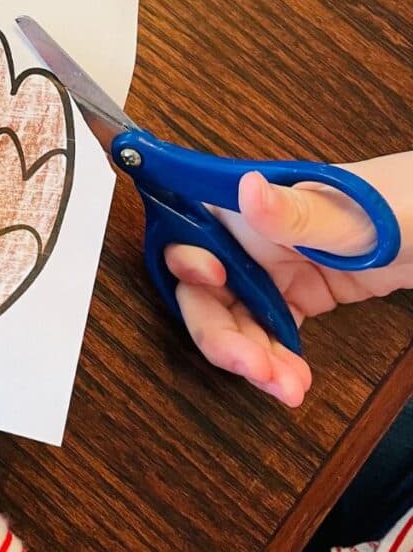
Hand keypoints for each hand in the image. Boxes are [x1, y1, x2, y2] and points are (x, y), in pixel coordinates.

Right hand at [165, 151, 412, 406]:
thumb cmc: (405, 205)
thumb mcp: (353, 214)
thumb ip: (297, 211)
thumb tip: (246, 190)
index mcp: (249, 202)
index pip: (190, 227)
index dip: (186, 258)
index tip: (211, 281)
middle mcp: (249, 234)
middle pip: (203, 286)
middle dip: (219, 331)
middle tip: (250, 366)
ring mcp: (272, 267)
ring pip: (233, 317)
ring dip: (248, 356)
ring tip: (285, 387)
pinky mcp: (296, 295)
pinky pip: (268, 331)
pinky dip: (274, 360)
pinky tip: (293, 380)